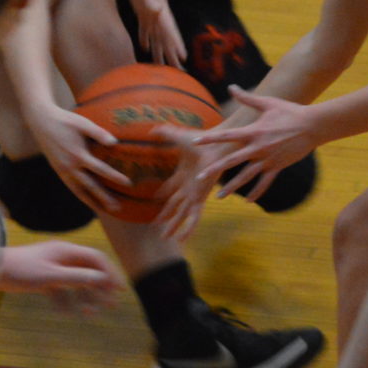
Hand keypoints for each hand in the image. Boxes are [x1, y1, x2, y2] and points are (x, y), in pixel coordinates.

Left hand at [0, 240, 123, 313]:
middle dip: (101, 287)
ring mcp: (52, 266)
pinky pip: (59, 289)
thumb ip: (77, 277)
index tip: (119, 290)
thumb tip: (102, 279)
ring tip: (92, 314)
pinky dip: (65, 300)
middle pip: (88, 270)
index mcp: (66, 251)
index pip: (96, 258)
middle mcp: (61, 256)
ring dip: (84, 297)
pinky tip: (65, 313)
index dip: (110, 273)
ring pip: (75, 282)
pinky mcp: (42, 277)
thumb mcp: (52, 276)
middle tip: (113, 304)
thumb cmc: (22, 270)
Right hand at [27, 102, 129, 214]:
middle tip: (118, 208)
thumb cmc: (65, 120)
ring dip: (92, 202)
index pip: (101, 169)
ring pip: (79, 191)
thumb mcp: (82, 123)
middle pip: (90, 187)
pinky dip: (81, 196)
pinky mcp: (59, 171)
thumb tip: (115, 143)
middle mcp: (70, 167)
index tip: (128, 184)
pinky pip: (71, 188)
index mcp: (78, 155)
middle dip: (104, 198)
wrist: (41, 122)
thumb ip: (99, 133)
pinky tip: (88, 201)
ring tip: (104, 211)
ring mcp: (63, 171)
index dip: (115, 177)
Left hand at [115, 0, 183, 65]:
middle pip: (166, 38)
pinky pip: (145, 28)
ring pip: (156, 36)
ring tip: (163, 67)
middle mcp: (158, 13)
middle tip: (180, 73)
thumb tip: (158, 10)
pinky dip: (146, 39)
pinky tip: (145, 48)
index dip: (176, 46)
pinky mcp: (140, 9)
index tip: (183, 61)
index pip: (170, 31)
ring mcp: (150, 12)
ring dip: (159, 50)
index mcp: (160, 9)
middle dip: (172, 55)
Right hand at [150, 124, 215, 239]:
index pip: (171, 186)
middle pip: (174, 204)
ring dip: (173, 226)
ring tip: (165, 238)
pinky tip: (182, 239)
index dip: (163, 192)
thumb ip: (164, 132)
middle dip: (165, 215)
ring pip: (181, 214)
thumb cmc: (200, 140)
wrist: (216, 146)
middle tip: (156, 225)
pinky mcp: (200, 198)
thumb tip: (151, 128)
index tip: (156, 198)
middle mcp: (188, 187)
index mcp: (183, 174)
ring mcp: (194, 194)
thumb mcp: (177, 136)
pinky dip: (188, 228)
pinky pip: (193, 217)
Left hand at [191, 87, 317, 201]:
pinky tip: (247, 201)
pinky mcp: (278, 167)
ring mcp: (268, 159)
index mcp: (253, 132)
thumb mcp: (267, 102)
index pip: (227, 135)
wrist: (313, 125)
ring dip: (232, 187)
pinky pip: (265, 182)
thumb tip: (231, 86)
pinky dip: (257, 192)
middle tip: (199, 177)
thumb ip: (247, 98)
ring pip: (246, 176)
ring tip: (219, 197)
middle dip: (214, 169)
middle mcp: (258, 147)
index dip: (210, 138)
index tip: (195, 142)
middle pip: (231, 161)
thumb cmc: (289, 111)